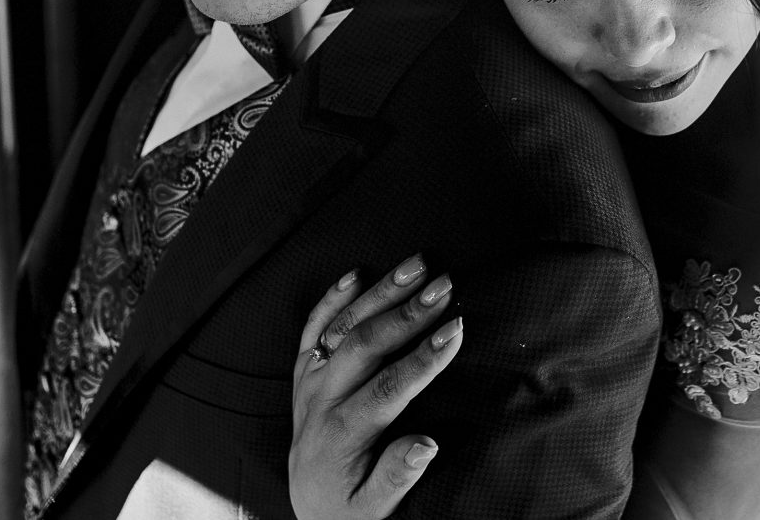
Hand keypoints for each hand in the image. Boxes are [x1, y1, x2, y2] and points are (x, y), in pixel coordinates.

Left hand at [289, 255, 464, 519]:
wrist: (309, 503)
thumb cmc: (349, 505)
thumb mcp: (373, 508)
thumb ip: (396, 478)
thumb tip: (426, 445)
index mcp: (341, 434)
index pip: (387, 388)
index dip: (423, 359)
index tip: (455, 331)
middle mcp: (320, 401)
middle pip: (364, 345)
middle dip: (408, 312)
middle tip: (445, 285)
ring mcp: (309, 381)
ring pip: (342, 326)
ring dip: (381, 292)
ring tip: (418, 265)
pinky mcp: (303, 371)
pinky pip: (312, 327)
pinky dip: (333, 297)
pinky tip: (357, 273)